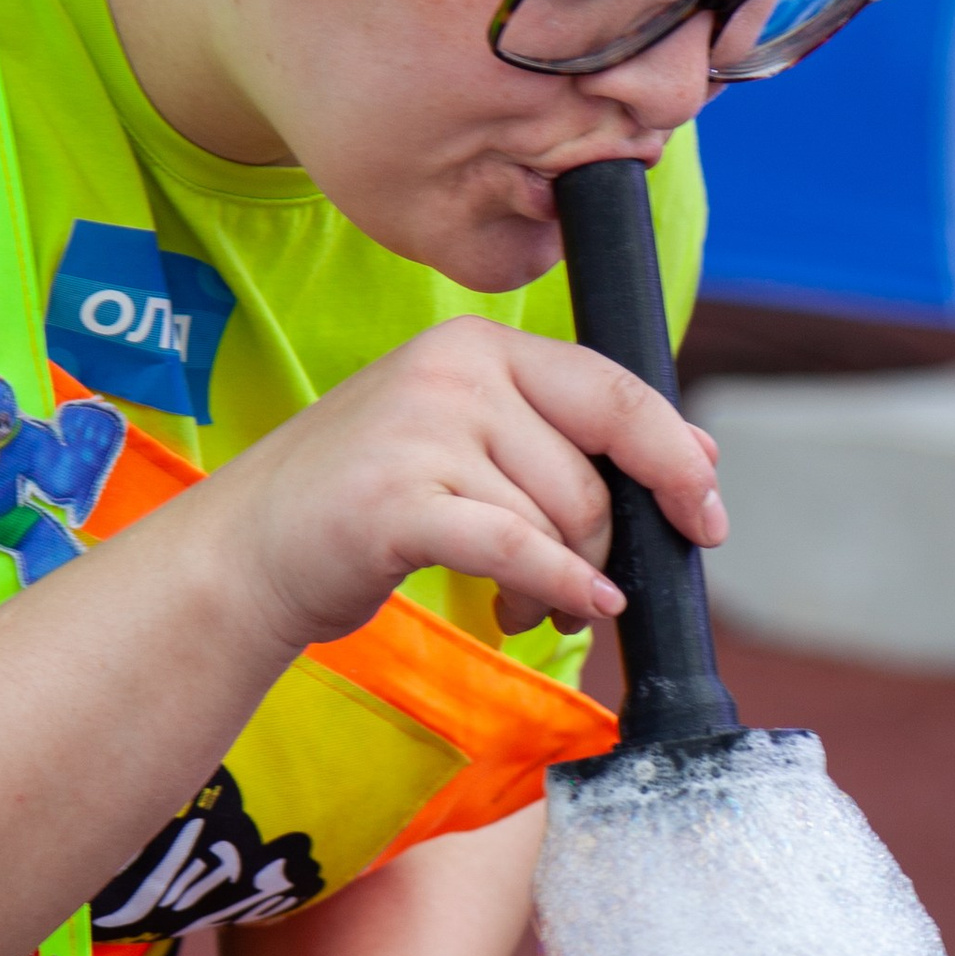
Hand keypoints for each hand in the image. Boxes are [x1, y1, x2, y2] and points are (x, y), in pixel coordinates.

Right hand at [200, 322, 725, 653]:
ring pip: (557, 521)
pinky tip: (561, 610)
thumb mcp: (467, 443)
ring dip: (560, 585)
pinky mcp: (396, 501)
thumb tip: (700, 454)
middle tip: (585, 594)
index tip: (707, 518)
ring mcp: (420, 430)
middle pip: (592, 473)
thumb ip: (569, 438)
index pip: (615, 391)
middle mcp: (452, 371)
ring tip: (520, 604)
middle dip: (606, 548)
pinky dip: (557, 586)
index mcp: (477, 344)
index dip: (675, 459)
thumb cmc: (366, 501)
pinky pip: (516, 548)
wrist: (248, 551)